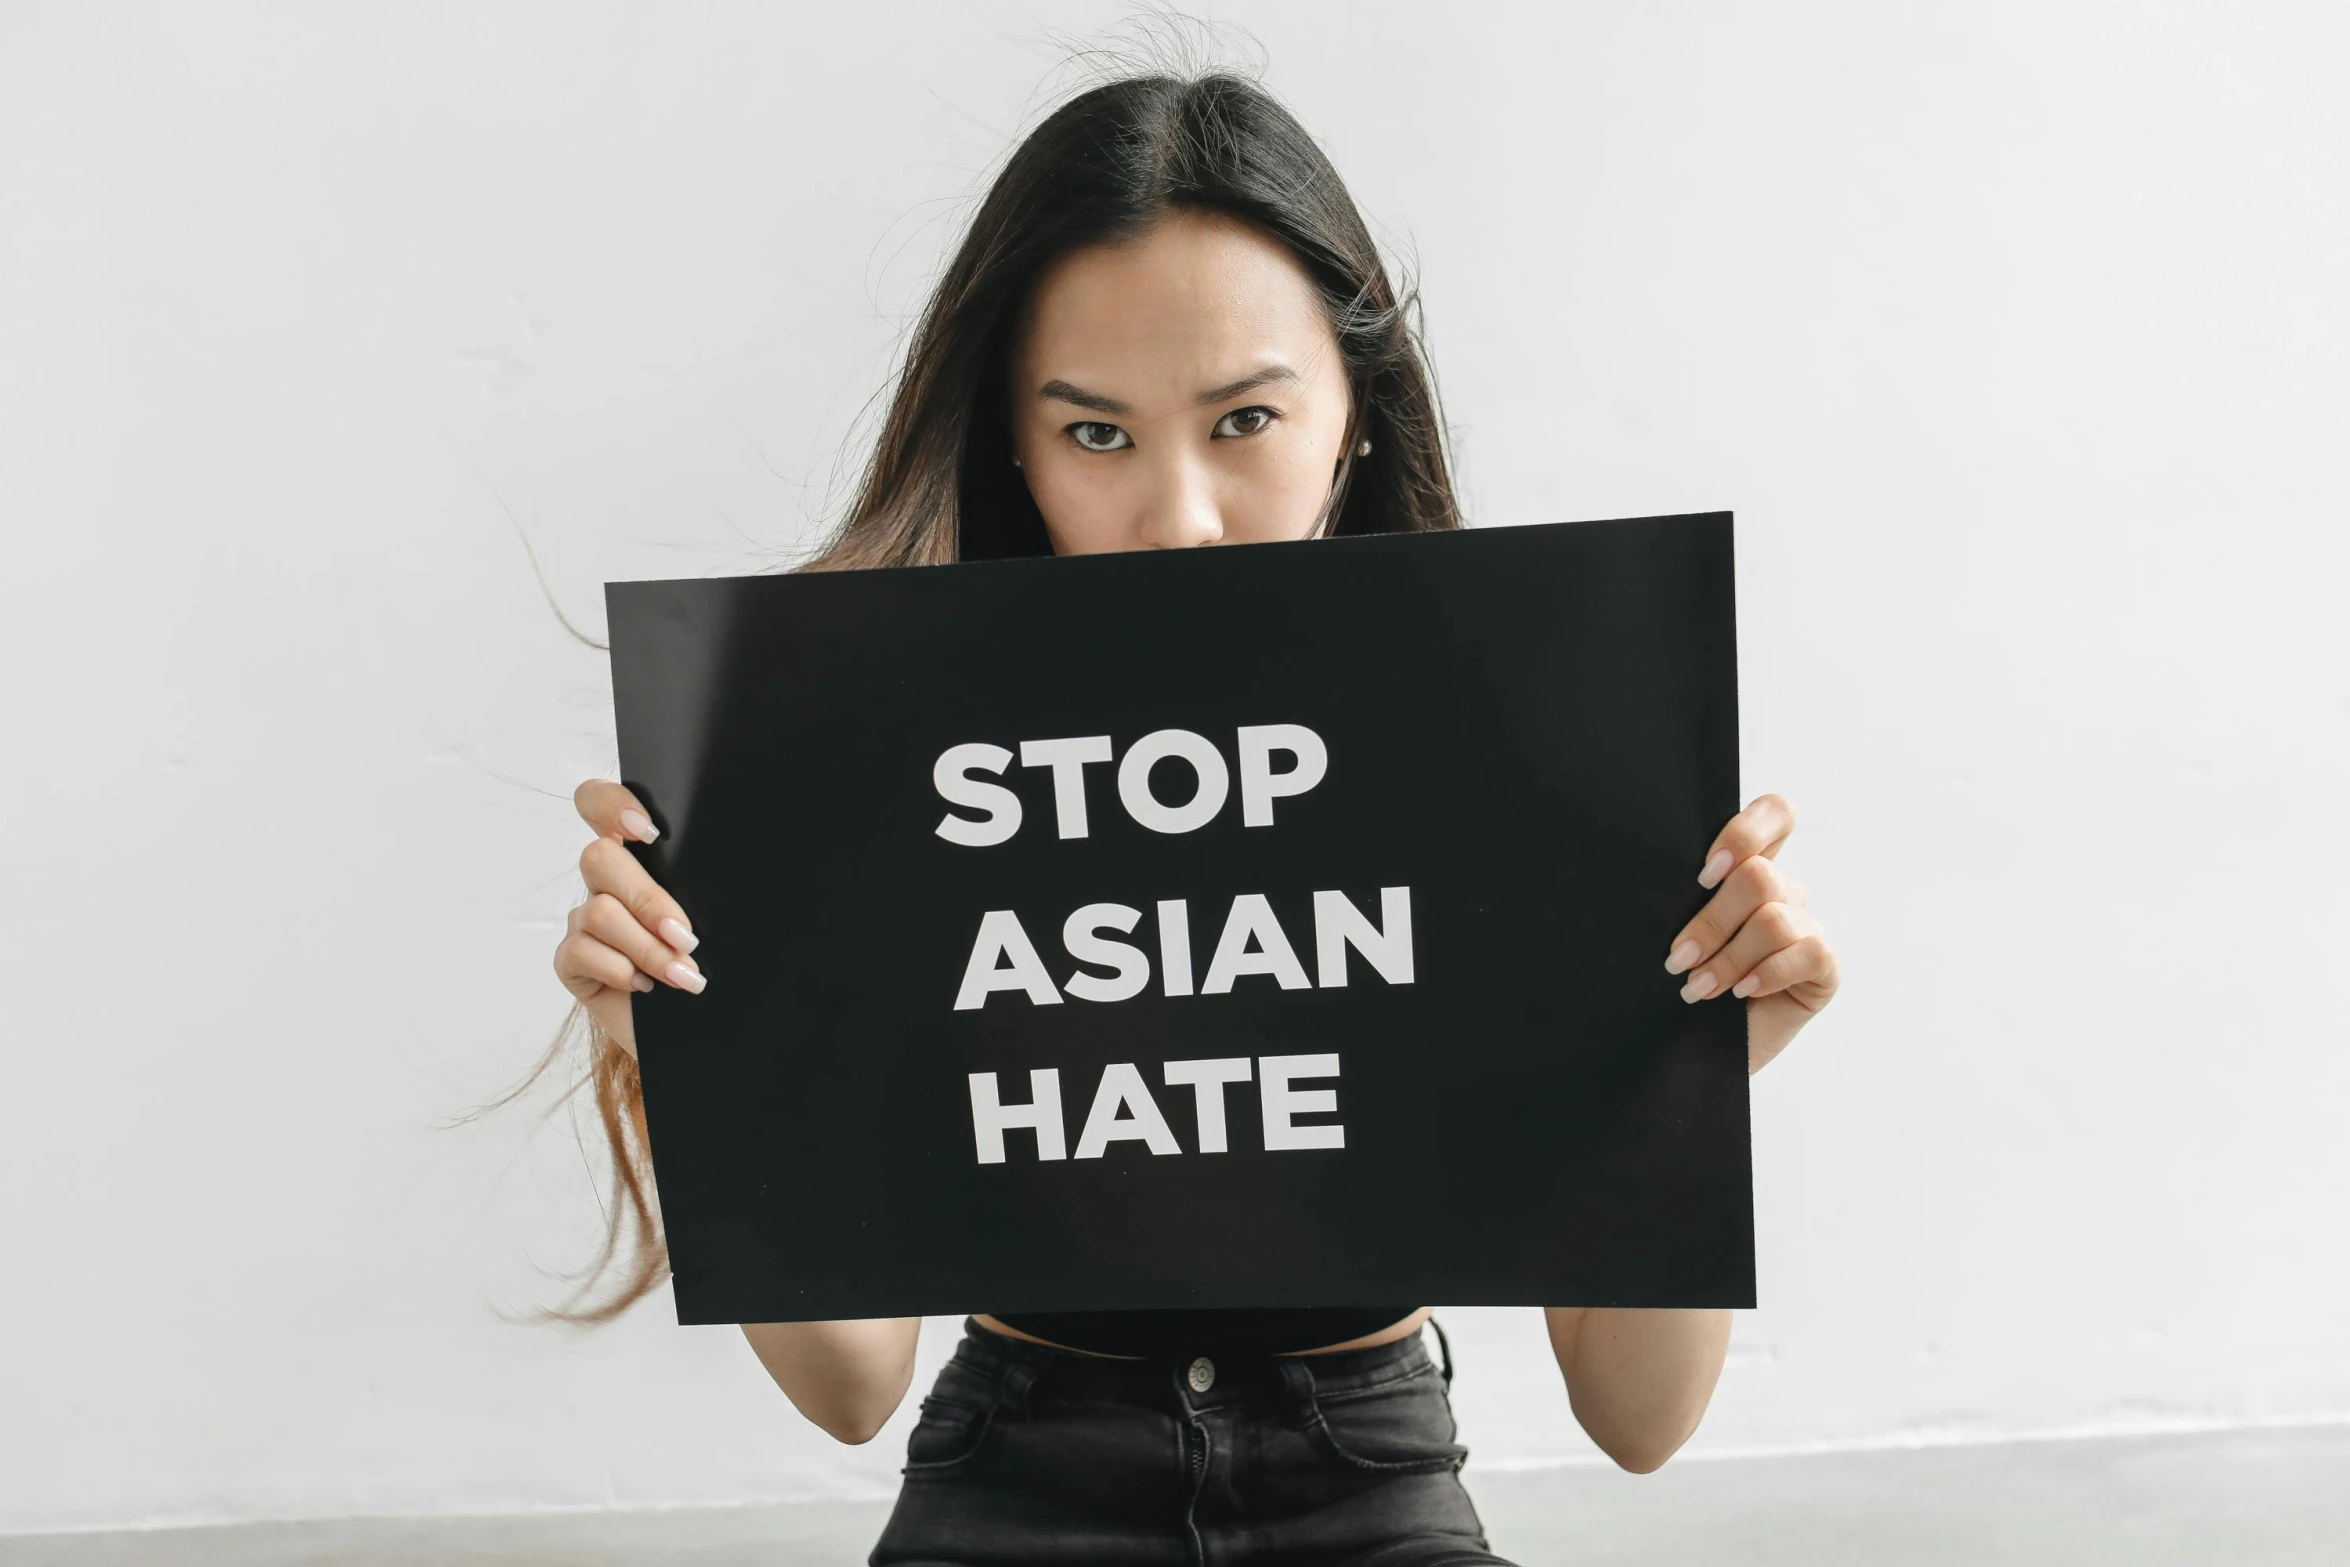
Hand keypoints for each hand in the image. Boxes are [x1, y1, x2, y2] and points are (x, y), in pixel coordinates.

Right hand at [553, 780, 705, 1058]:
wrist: (702, 1028)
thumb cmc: (716, 966)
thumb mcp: (718, 919)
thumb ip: (702, 887)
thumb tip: (706, 880)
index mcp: (639, 856)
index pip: (599, 803)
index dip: (612, 804)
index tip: (650, 833)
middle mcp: (607, 882)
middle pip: (599, 856)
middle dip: (648, 899)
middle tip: (685, 935)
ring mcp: (585, 920)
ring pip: (599, 911)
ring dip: (646, 947)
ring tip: (683, 975)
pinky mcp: (571, 961)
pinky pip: (581, 951)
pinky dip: (621, 971)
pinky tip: (647, 988)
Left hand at [1661, 793, 1838, 1073]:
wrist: (1693, 1053)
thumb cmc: (1680, 988)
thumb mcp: (1678, 937)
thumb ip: (1684, 901)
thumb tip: (1659, 878)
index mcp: (1748, 871)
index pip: (1774, 814)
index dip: (1746, 832)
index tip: (1704, 874)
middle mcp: (1782, 894)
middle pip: (1760, 875)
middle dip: (1712, 921)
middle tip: (1678, 957)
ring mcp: (1805, 929)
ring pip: (1773, 918)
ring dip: (1728, 957)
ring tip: (1697, 989)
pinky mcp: (1824, 968)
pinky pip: (1808, 951)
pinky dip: (1768, 972)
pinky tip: (1742, 992)